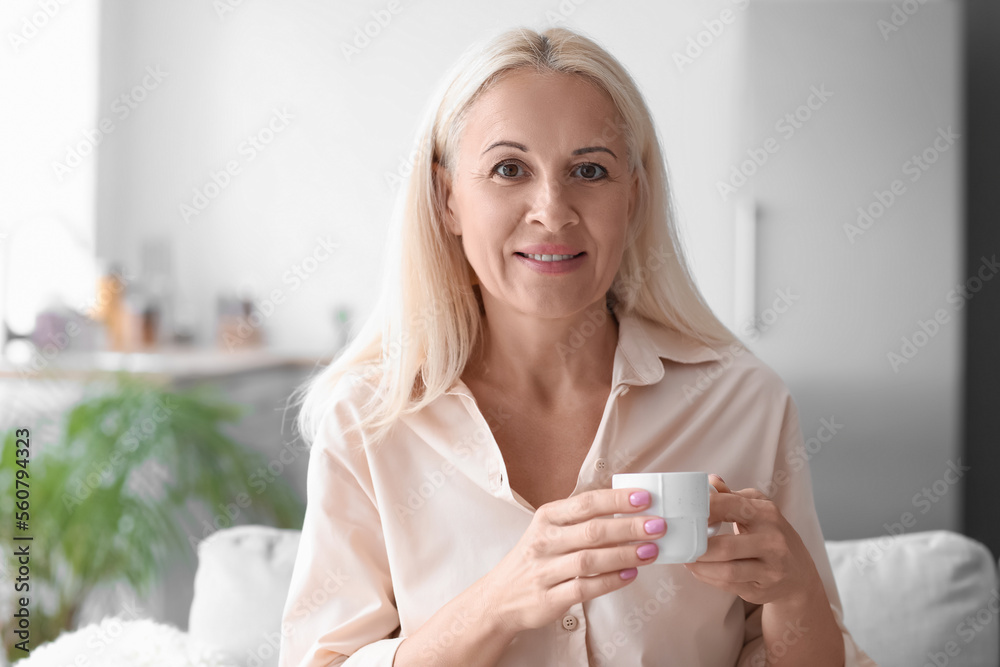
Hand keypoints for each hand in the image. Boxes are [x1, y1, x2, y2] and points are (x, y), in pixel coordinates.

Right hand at [480, 488, 665, 634]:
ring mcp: (545, 571)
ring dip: (624, 554)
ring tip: (650, 551)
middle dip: (629, 526)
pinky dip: (611, 581)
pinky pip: (585, 588)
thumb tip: (627, 510)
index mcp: (546, 518)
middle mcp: (544, 542)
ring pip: (590, 560)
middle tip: (657, 525)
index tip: (644, 498)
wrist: (500, 597)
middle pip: (592, 530)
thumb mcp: (549, 531)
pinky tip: (631, 575)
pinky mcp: (550, 598)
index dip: (616, 500)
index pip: (585, 503)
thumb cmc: (534, 559)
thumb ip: (580, 520)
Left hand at [683, 475, 824, 606]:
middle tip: (681, 542)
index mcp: (766, 513)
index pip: (728, 505)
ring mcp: (770, 569)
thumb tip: (709, 480)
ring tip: (686, 557)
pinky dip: (707, 577)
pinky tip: (698, 569)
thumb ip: (732, 496)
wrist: (799, 575)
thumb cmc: (771, 535)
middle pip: (725, 546)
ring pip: (726, 570)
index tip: (685, 513)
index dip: (702, 509)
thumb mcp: (758, 509)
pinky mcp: (762, 590)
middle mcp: (772, 541)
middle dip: (697, 547)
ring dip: (699, 565)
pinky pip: (728, 585)